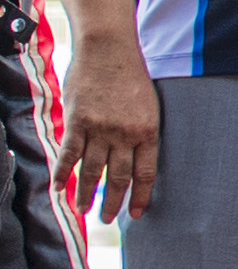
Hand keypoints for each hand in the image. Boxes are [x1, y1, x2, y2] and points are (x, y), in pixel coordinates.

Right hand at [60, 43, 155, 228]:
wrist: (108, 48)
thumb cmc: (130, 75)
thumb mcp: (147, 104)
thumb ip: (139, 131)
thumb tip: (133, 155)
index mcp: (148, 130)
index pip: (146, 172)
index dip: (141, 195)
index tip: (136, 214)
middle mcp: (125, 133)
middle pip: (119, 176)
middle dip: (113, 201)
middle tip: (108, 219)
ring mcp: (100, 128)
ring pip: (92, 170)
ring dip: (87, 193)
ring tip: (84, 210)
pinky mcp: (78, 121)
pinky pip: (68, 155)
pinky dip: (62, 174)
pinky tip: (58, 190)